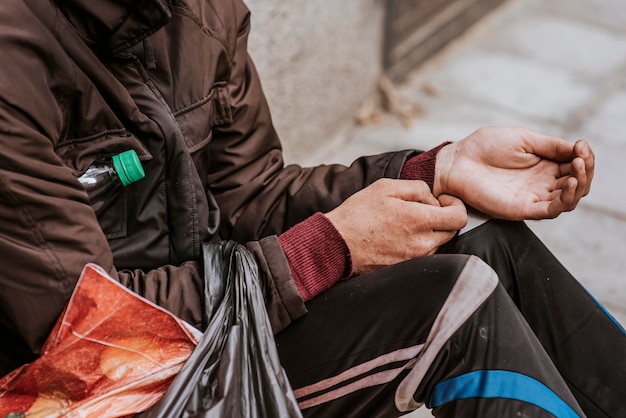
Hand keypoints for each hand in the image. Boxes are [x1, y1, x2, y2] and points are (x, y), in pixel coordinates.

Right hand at [326, 178, 466, 274]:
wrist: (336, 243)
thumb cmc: (358, 214)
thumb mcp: (386, 187)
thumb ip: (417, 188)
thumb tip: (433, 199)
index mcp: (419, 221)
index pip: (459, 217)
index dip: (455, 205)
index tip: (442, 200)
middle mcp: (421, 244)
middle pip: (452, 231)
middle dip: (443, 217)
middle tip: (424, 209)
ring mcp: (414, 259)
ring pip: (438, 243)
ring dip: (430, 231)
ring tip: (406, 222)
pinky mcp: (406, 268)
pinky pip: (423, 254)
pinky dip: (418, 243)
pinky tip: (399, 235)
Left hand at [434, 127, 593, 219]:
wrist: (458, 160)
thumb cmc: (485, 147)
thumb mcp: (524, 139)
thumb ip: (551, 146)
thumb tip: (578, 148)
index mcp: (544, 165)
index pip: (575, 167)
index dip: (585, 157)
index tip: (582, 145)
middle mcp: (542, 183)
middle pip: (577, 185)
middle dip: (586, 171)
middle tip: (581, 158)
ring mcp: (533, 197)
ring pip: (568, 200)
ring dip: (580, 185)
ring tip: (577, 169)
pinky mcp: (522, 209)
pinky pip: (550, 211)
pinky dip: (565, 200)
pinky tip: (569, 184)